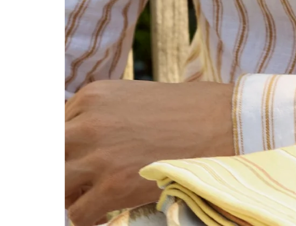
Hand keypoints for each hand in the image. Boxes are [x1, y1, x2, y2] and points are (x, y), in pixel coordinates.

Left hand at [64, 79, 233, 225]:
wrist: (225, 123)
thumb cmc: (187, 111)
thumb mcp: (134, 100)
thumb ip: (101, 118)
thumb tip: (82, 150)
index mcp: (93, 96)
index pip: (56, 129)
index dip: (68, 152)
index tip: (80, 162)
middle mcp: (88, 122)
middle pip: (55, 155)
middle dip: (67, 172)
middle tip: (85, 182)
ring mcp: (98, 155)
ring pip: (59, 187)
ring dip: (73, 196)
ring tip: (97, 196)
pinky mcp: (113, 186)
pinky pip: (77, 215)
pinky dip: (89, 216)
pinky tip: (109, 209)